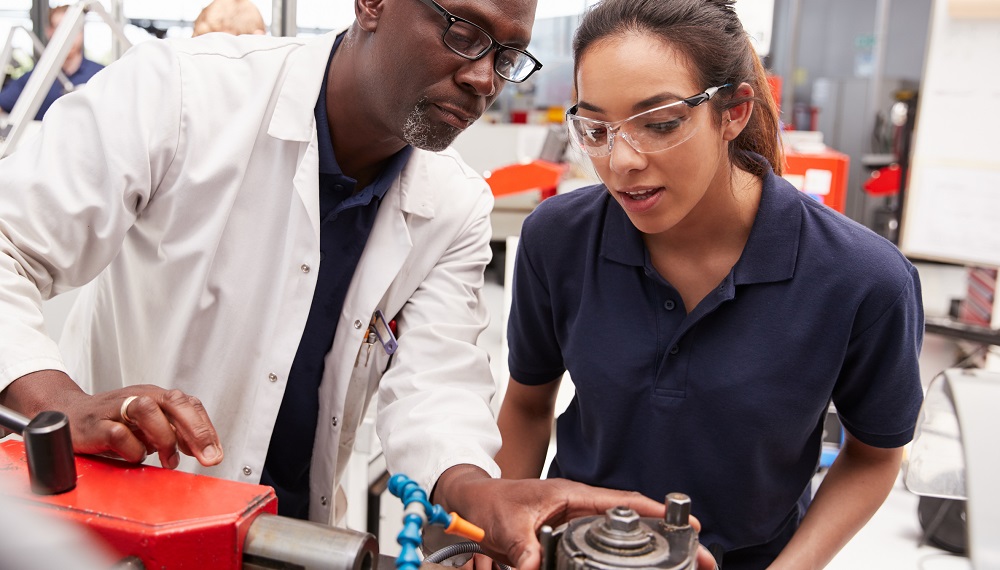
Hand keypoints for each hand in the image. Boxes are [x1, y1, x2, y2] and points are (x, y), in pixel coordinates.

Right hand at [0, 370, 222, 468]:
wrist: (68, 415)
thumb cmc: (111, 421)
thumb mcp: (148, 425)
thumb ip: (174, 433)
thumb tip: (202, 449)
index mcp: (156, 396)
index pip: (190, 404)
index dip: (206, 428)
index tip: (215, 453)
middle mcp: (139, 396)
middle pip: (174, 401)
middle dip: (196, 431)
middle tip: (207, 457)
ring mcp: (116, 408)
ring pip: (147, 409)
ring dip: (164, 438)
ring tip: (169, 461)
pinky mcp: (95, 424)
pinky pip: (118, 434)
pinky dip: (132, 450)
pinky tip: (134, 458)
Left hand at [432, 466, 716, 569]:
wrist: (470, 503)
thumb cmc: (489, 504)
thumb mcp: (505, 525)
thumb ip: (522, 548)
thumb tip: (535, 566)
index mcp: (571, 495)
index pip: (623, 501)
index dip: (657, 512)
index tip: (689, 525)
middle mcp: (580, 506)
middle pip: (633, 519)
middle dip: (668, 535)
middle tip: (700, 556)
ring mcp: (576, 521)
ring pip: (622, 533)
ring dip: (651, 546)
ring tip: (684, 564)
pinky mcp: (569, 536)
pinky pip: (603, 545)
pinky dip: (623, 554)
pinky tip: (641, 566)